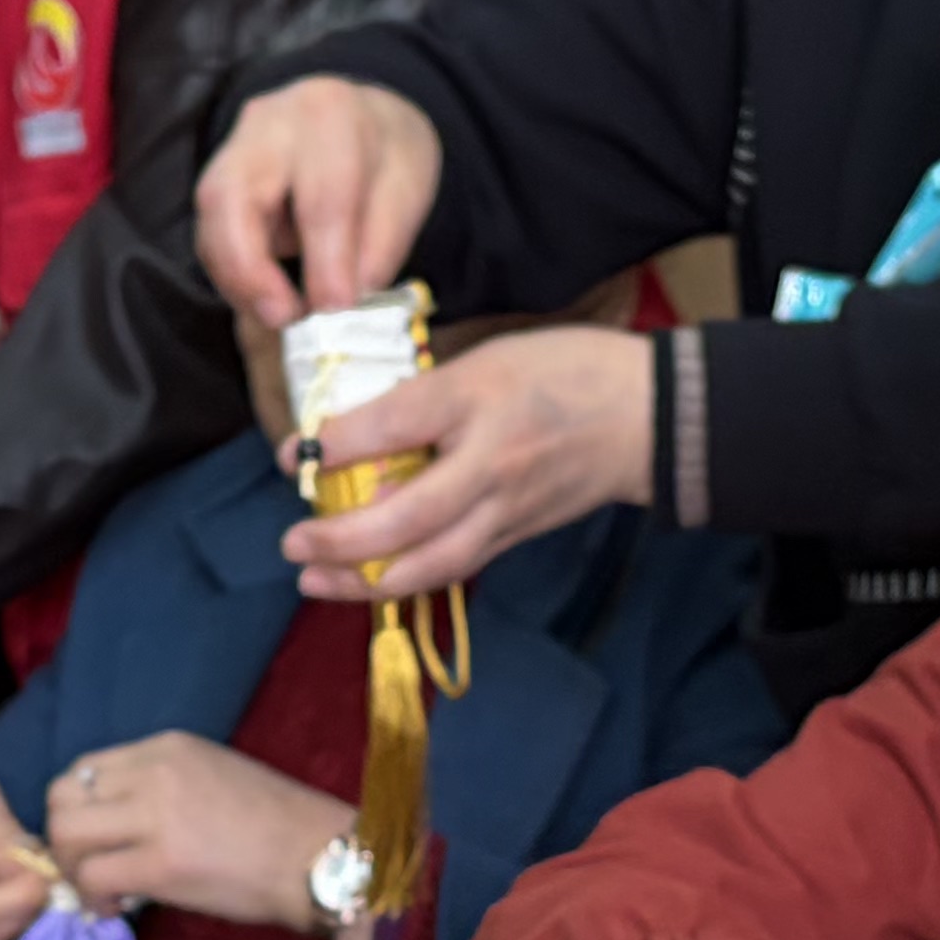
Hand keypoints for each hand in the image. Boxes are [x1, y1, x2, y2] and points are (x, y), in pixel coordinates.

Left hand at [43, 732, 348, 934]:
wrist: (321, 860)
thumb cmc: (279, 828)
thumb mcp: (214, 777)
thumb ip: (161, 789)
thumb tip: (118, 827)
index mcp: (167, 746)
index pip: (85, 768)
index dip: (78, 809)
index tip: (97, 839)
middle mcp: (153, 771)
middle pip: (62, 796)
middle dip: (63, 839)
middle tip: (87, 868)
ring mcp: (156, 815)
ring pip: (67, 835)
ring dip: (73, 868)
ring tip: (101, 890)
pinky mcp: (161, 863)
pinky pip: (93, 876)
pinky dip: (94, 897)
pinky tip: (115, 907)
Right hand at [193, 72, 443, 326]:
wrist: (359, 120)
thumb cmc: (385, 157)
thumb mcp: (407, 190)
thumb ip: (380, 244)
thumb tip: (348, 300)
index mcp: (331, 115)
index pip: (323, 195)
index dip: (327, 260)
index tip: (335, 308)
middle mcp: (269, 123)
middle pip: (234, 197)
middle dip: (250, 269)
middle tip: (283, 317)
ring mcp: (233, 149)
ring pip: (212, 218)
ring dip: (238, 277)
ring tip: (279, 313)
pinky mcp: (216, 179)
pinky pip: (210, 232)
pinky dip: (235, 272)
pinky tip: (264, 295)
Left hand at [281, 328, 652, 603]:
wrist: (647, 417)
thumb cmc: (563, 373)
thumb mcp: (488, 358)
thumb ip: (421, 393)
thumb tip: (348, 431)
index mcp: (479, 398)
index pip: (392, 426)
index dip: (334, 445)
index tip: (294, 456)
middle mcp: (491, 463)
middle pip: (408, 518)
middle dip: (341, 539)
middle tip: (292, 543)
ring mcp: (508, 508)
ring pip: (432, 562)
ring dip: (366, 581)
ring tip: (315, 580)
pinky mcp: (517, 535)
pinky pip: (455, 566)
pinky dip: (407, 579)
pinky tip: (369, 581)